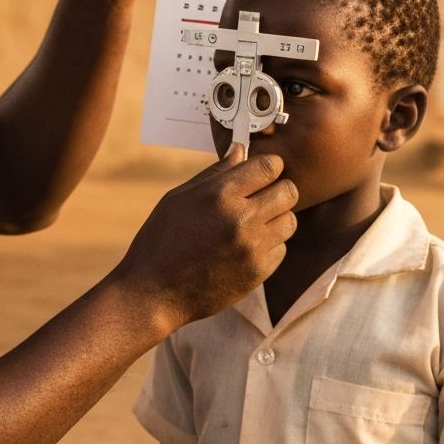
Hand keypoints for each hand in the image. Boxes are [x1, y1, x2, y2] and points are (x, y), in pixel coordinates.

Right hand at [112, 145, 296, 334]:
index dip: (269, 167)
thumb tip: (240, 150)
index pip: (269, 166)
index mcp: (219, 195)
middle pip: (288, 191)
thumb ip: (214, 174)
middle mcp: (241, 219)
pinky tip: (245, 248)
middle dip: (277, 190)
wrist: (153, 293)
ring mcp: (252, 248)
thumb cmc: (160, 240)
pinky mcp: (258, 272)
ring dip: (276, 218)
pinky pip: (281, 248)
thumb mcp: (178, 198)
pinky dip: (269, 245)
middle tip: (261, 198)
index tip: (262, 173)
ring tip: (252, 224)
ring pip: (290, 220)